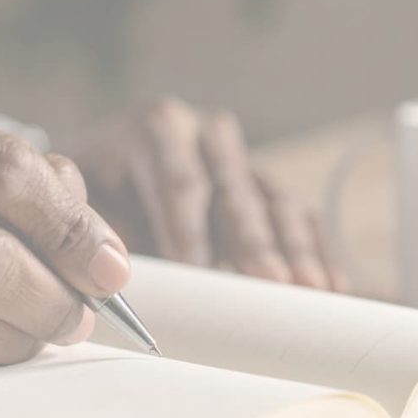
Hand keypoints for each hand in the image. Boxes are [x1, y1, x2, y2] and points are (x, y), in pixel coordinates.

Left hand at [67, 96, 347, 290]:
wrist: (107, 175)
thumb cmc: (94, 195)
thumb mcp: (84, 202)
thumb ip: (96, 230)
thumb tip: (112, 275)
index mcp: (156, 128)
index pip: (178, 181)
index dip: (189, 231)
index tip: (197, 276)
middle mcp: (206, 134)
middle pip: (234, 189)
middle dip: (253, 241)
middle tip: (271, 282)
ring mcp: (241, 160)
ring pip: (275, 201)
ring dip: (296, 248)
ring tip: (311, 289)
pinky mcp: (265, 187)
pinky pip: (299, 216)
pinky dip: (316, 251)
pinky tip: (332, 284)